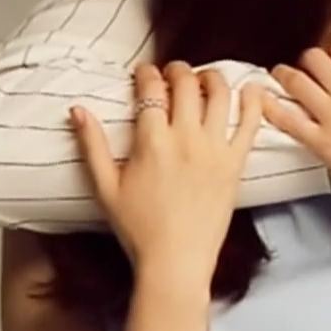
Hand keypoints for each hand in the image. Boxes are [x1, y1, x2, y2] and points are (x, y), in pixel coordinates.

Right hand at [68, 62, 262, 280]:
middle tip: (173, 72)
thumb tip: (77, 109)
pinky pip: (250, 123)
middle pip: (186, 83)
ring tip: (204, 78)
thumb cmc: (138, 228)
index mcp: (152, 141)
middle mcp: (185, 138)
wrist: (175, 261)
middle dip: (177, 69)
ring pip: (220, 94)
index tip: (144, 73)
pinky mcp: (235, 163)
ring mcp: (214, 149)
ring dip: (211, 77)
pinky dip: (252, 100)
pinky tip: (249, 88)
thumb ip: (92, 145)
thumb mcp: (105, 187)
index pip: (151, 88)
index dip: (147, 73)